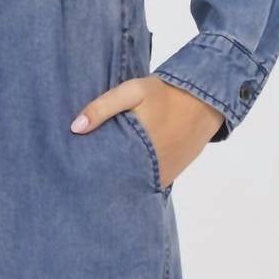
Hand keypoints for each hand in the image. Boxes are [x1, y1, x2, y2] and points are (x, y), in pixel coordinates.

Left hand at [70, 76, 224, 187]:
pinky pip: (146, 186)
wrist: (204, 101)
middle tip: (82, 177)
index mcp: (135, 150)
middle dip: (100, 182)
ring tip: (99, 178)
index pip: (103, 171)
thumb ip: (103, 107)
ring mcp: (160, 177)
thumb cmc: (165, 94)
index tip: (73, 171)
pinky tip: (123, 175)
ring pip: (131, 187)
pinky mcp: (168, 178)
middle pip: (115, 184)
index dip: (87, 173)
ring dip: (118, 183)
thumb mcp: (133, 91)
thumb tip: (75, 128)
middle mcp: (148, 170)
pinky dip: (135, 183)